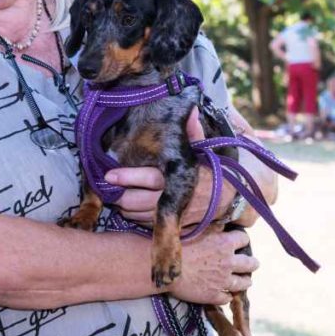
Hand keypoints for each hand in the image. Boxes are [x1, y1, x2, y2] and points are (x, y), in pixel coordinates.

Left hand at [106, 108, 232, 225]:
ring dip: (124, 207)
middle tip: (106, 186)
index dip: (127, 177)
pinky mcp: (172, 225)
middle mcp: (175, 198)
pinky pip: (146, 226)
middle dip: (119, 196)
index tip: (109, 174)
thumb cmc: (209, 169)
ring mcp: (173, 214)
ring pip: (139, 216)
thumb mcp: (203, 149)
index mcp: (180, 176)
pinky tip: (129, 206)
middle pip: (138, 201)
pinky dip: (134, 218)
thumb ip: (193, 132)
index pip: (149, 178)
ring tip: (114, 194)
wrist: (227, 198)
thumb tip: (191, 109)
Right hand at [169, 230, 257, 304]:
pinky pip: (227, 298)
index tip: (240, 241)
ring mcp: (223, 281)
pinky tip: (226, 294)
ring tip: (245, 280)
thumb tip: (223, 223)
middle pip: (251, 263)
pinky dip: (228, 295)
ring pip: (243, 283)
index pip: (244, 239)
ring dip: (245, 281)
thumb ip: (213, 227)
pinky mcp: (214, 296)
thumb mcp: (197, 229)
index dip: (242, 240)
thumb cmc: (178, 246)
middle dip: (252, 263)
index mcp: (225, 243)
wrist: (166, 270)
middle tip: (251, 263)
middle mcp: (229, 262)